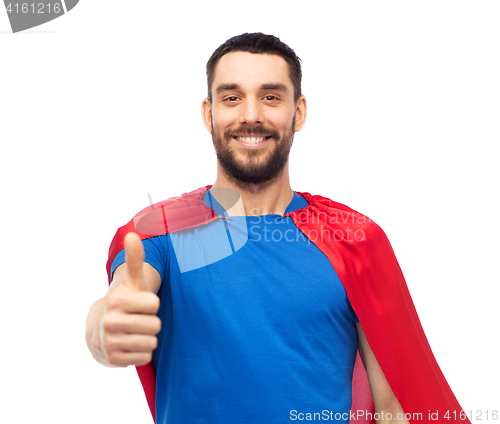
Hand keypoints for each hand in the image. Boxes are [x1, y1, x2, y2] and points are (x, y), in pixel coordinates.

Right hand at [98, 233, 160, 366]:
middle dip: (151, 323)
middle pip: (155, 325)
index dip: (151, 305)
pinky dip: (141, 353)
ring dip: (147, 338)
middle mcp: (110, 322)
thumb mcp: (131, 282)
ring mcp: (110, 342)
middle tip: (137, 320)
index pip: (155, 304)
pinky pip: (145, 358)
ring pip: (151, 343)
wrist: (99, 329)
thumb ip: (135, 260)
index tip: (140, 304)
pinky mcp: (113, 360)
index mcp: (117, 301)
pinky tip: (130, 345)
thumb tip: (133, 234)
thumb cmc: (124, 302)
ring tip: (133, 333)